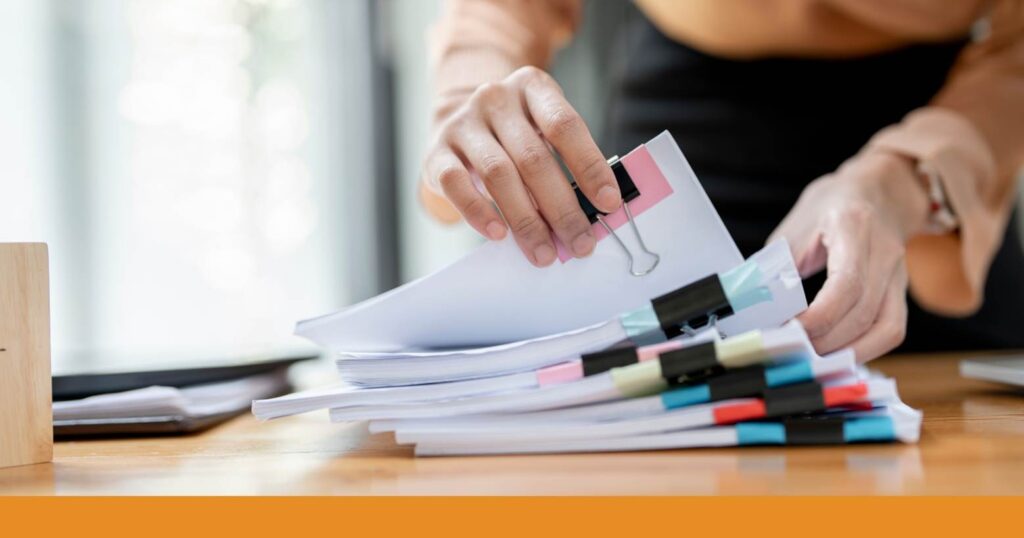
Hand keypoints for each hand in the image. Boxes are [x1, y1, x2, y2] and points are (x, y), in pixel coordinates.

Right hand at [420, 66, 621, 266]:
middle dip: (561, 208)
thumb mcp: (542, 131)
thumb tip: (591, 214)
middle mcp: (496, 99)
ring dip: (525, 220)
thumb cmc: (513, 134)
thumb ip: (566, 162)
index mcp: (533, 88)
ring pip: (498, 175)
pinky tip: (498, 234)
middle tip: (580, 244)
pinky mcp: (436, 152)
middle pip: (533, 158)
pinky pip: (455, 184)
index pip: (565, 126)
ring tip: (544, 252)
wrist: (457, 120)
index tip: (609, 204)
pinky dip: (478, 212)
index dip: (590, 166)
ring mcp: (462, 124)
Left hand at [768, 152, 930, 361]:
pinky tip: (837, 354)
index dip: (819, 317)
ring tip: (813, 359)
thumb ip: (777, 265)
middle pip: (864, 312)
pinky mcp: (902, 291)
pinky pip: (892, 330)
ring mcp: (900, 274)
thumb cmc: (830, 207)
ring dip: (848, 352)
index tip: (789, 330)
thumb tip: (753, 306)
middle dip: (825, 341)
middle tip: (791, 350)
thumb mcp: (796, 227)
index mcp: (854, 227)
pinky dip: (865, 349)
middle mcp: (885, 252)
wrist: (879, 190)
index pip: (847, 284)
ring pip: (887, 328)